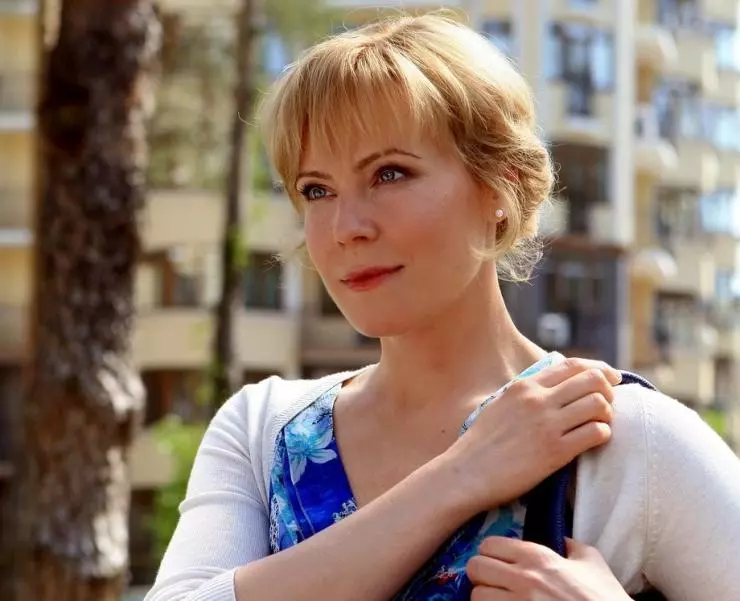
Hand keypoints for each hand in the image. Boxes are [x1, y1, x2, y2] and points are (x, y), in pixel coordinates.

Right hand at [443, 358, 620, 510]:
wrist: (468, 473)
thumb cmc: (481, 443)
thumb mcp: (500, 405)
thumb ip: (526, 394)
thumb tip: (552, 388)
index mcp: (524, 386)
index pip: (572, 365)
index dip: (598, 369)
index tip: (610, 377)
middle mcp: (538, 400)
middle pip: (592, 380)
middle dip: (608, 389)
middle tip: (610, 402)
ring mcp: (548, 424)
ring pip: (598, 403)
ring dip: (607, 412)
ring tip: (601, 423)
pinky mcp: (556, 451)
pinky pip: (596, 433)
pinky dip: (603, 433)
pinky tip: (596, 439)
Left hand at [466, 537, 630, 600]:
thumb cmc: (604, 598)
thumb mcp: (593, 562)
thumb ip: (571, 546)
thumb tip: (562, 540)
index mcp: (537, 557)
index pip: (489, 544)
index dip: (490, 553)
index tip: (498, 562)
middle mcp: (522, 578)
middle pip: (475, 568)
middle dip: (481, 575)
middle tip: (493, 582)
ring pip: (476, 595)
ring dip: (485, 598)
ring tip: (498, 599)